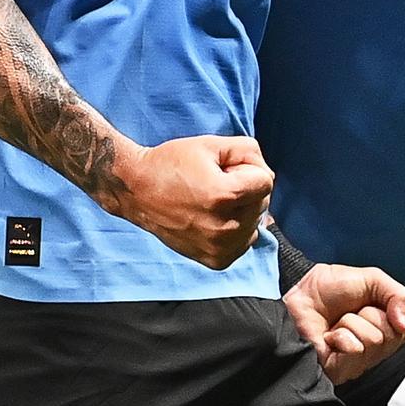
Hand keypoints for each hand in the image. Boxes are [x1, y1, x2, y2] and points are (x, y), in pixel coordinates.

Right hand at [112, 135, 273, 269]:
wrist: (138, 191)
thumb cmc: (173, 163)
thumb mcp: (211, 144)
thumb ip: (248, 151)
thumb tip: (266, 175)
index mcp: (224, 196)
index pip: (266, 181)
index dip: (247, 168)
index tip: (226, 167)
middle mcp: (224, 227)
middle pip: (261, 202)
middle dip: (245, 188)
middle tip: (215, 182)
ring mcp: (219, 248)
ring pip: (255, 223)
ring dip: (242, 209)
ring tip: (212, 200)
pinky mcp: (214, 261)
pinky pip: (243, 242)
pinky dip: (235, 228)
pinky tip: (213, 218)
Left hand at [283, 262, 404, 384]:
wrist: (300, 292)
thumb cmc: (332, 287)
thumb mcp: (371, 279)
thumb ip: (397, 294)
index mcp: (386, 326)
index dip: (396, 313)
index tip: (377, 303)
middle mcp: (376, 348)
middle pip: (392, 335)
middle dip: (369, 314)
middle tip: (352, 311)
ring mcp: (359, 361)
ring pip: (374, 342)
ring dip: (352, 323)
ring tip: (337, 322)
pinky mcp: (342, 370)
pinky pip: (355, 352)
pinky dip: (342, 337)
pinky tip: (330, 336)